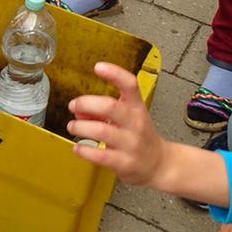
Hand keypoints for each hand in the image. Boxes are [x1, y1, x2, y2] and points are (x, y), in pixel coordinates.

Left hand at [67, 62, 169, 187]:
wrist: (159, 164)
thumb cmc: (140, 136)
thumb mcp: (128, 117)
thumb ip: (103, 110)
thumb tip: (79, 109)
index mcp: (137, 107)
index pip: (130, 85)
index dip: (114, 74)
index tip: (98, 67)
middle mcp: (135, 123)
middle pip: (110, 106)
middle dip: (86, 104)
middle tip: (73, 105)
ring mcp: (131, 143)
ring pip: (101, 131)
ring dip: (80, 127)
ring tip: (72, 126)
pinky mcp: (125, 162)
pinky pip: (101, 156)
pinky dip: (84, 150)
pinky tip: (78, 147)